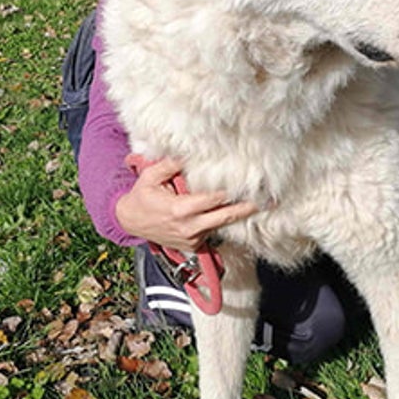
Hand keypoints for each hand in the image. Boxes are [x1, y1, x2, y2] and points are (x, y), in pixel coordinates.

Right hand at [115, 156, 258, 252]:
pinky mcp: (194, 245)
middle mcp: (190, 227)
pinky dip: (222, 221)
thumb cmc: (141, 196)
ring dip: (238, 214)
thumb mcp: (150, 176)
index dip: (232, 191)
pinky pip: (213, 231)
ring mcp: (193, 238)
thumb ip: (169, 165)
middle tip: (269, 200)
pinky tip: (237, 212)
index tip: (249, 183)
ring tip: (260, 203)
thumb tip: (188, 153)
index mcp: (181, 209)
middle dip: (247, 208)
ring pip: (221, 225)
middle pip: (226, 216)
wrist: (130, 222)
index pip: (214, 199)